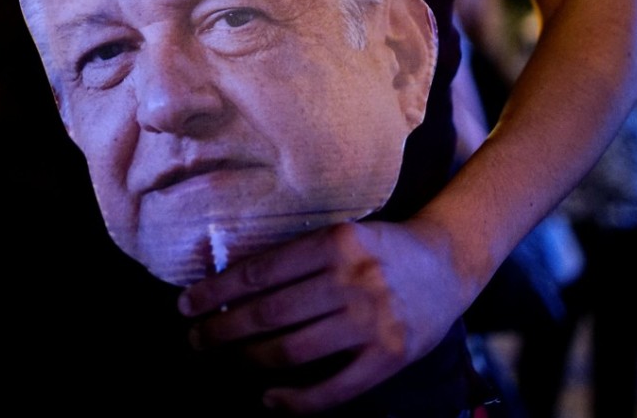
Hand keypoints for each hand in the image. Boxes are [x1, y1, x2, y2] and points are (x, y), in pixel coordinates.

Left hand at [177, 219, 469, 412]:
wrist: (449, 261)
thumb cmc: (381, 247)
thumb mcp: (341, 235)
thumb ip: (297, 257)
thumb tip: (231, 285)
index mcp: (335, 243)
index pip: (260, 272)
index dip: (217, 291)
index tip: (186, 304)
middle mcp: (352, 280)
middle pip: (269, 313)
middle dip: (221, 329)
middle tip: (193, 339)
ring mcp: (373, 321)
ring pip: (292, 350)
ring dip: (247, 360)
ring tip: (222, 360)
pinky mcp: (390, 357)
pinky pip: (333, 389)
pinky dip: (295, 400)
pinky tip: (269, 398)